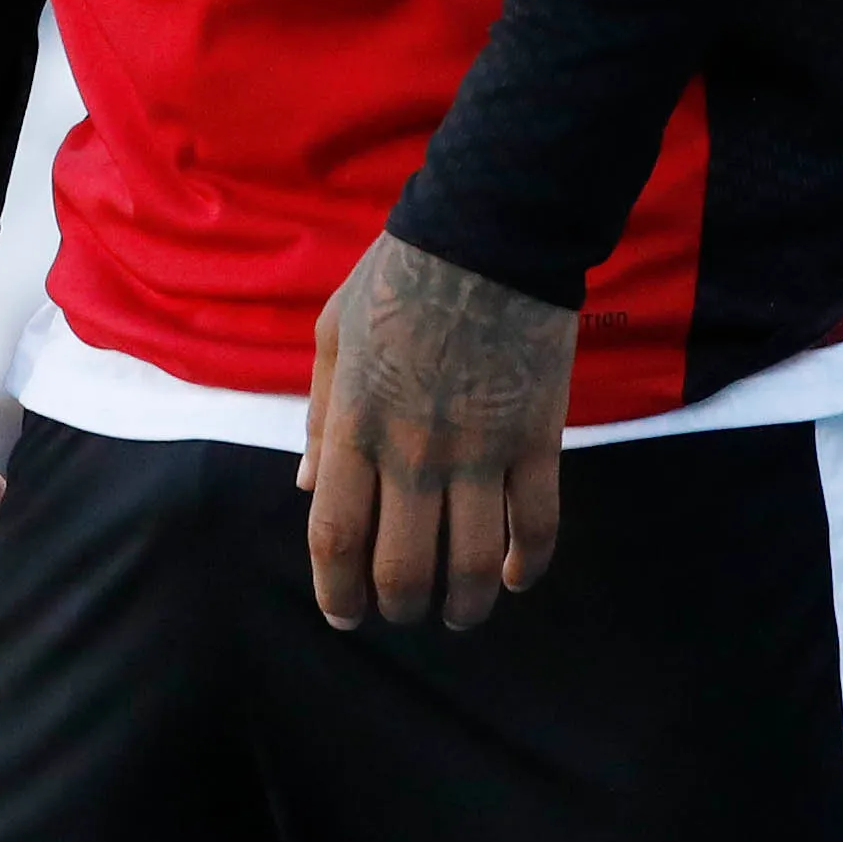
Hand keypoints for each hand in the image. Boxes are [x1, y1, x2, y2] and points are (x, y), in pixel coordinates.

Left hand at [299, 230, 572, 630]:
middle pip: (402, 568)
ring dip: (465, 604)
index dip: (337, 591)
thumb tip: (304, 485)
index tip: (345, 612)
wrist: (489, 229)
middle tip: (403, 609)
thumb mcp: (333, 331)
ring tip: (460, 611)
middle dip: (398, 606)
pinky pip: (537, 524)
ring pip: (473, 564)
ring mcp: (479, 450)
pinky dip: (529, 565)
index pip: (336, 537)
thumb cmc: (399, 274)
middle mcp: (412, 452)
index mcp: (355, 425)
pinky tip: (517, 578)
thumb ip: (318, 413)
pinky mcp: (538, 439)